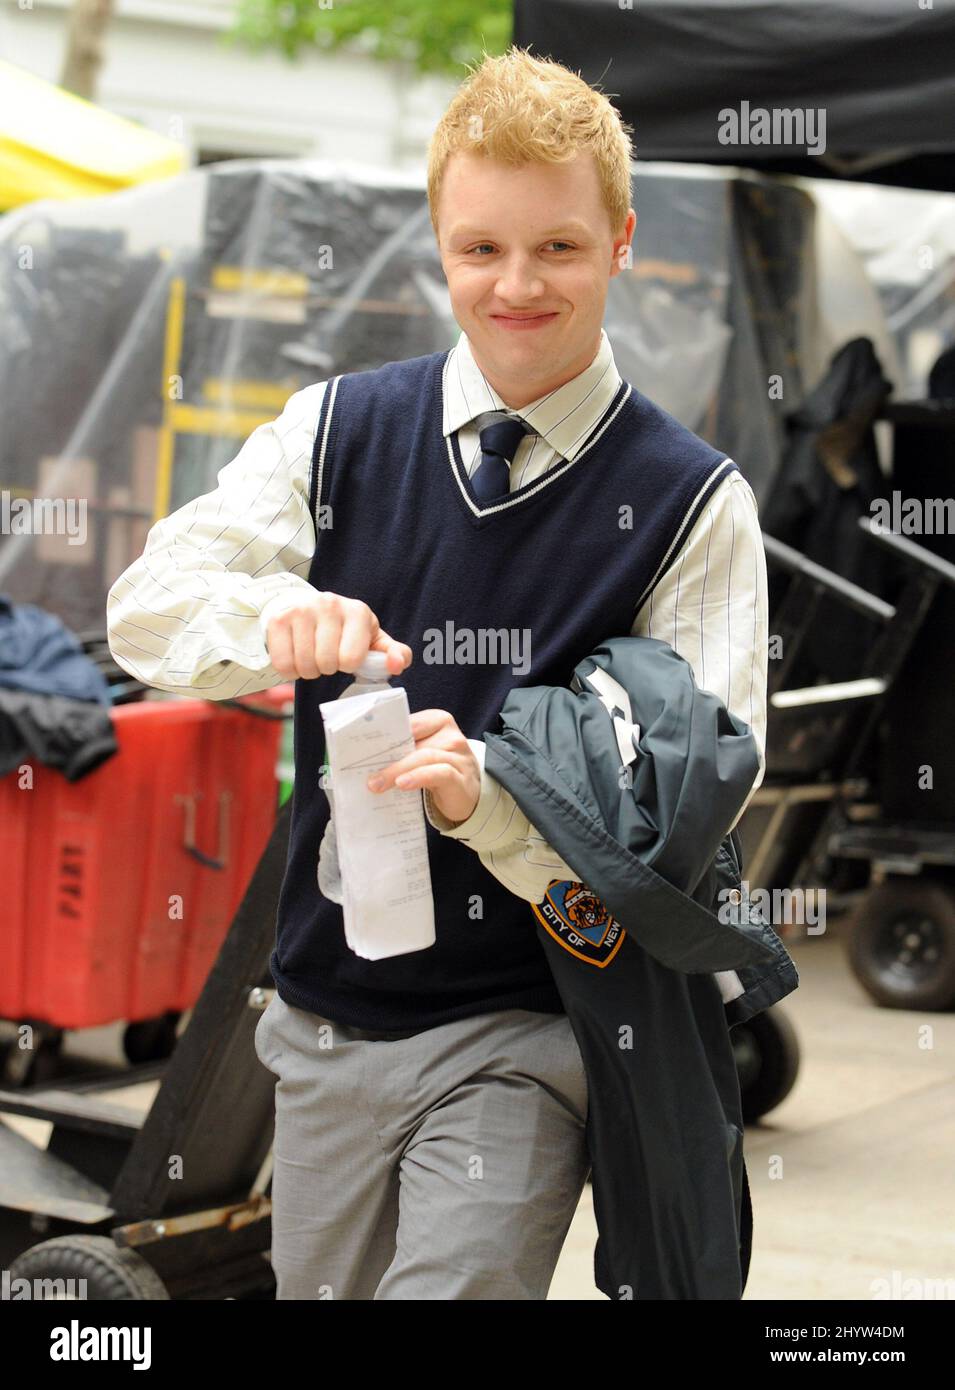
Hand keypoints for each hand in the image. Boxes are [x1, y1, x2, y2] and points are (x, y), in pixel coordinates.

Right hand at [266, 591, 411, 679]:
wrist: (308, 607)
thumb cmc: (346, 630)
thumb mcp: (373, 640)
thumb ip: (395, 654)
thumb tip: (397, 665)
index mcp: (357, 611)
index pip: (351, 659)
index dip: (348, 665)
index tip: (347, 656)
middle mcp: (329, 605)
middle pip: (326, 664)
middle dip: (327, 669)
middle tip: (327, 657)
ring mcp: (301, 610)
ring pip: (304, 665)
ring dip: (309, 670)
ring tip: (312, 656)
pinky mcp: (278, 620)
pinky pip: (282, 664)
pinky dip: (290, 670)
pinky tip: (296, 656)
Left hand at [366, 709, 479, 824]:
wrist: (469, 794)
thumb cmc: (439, 770)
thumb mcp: (423, 754)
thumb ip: (404, 749)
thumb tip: (368, 756)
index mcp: (439, 722)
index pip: (411, 722)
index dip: (388, 732)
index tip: (365, 743)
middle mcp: (452, 736)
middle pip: (415, 742)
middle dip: (387, 756)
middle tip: (366, 773)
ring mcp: (459, 757)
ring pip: (425, 757)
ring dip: (397, 770)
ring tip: (377, 784)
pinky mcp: (461, 779)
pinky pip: (439, 773)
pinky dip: (419, 777)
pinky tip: (403, 784)